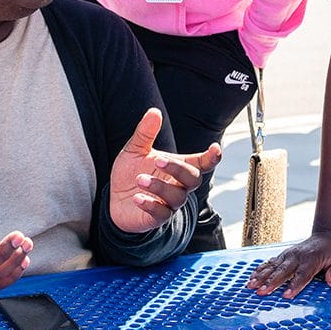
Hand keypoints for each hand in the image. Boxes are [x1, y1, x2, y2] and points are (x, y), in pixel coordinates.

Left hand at [108, 108, 219, 233]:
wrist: (115, 200)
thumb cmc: (130, 173)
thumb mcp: (135, 150)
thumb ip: (145, 133)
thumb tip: (154, 112)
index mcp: (177, 167)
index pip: (201, 163)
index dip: (211, 157)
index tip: (215, 149)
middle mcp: (177, 186)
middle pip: (193, 179)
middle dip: (178, 169)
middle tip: (158, 159)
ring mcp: (169, 203)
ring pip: (177, 197)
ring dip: (160, 187)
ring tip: (140, 179)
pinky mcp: (156, 218)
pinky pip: (161, 214)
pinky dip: (150, 205)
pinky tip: (137, 198)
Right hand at [247, 229, 330, 298]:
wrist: (329, 237)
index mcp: (312, 259)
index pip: (303, 274)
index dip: (294, 285)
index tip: (286, 295)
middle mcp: (297, 256)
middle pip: (283, 271)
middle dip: (272, 282)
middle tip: (262, 292)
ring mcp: (289, 255)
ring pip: (273, 267)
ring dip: (261, 276)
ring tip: (251, 286)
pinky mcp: (283, 256)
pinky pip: (270, 263)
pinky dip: (260, 270)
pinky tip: (251, 278)